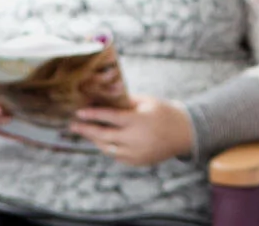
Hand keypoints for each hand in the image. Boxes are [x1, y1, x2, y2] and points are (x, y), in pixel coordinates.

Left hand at [71, 95, 194, 165]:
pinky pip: (116, 155)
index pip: (110, 118)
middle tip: (73, 124)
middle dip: (86, 130)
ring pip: (107, 148)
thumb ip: (126, 101)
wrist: (185, 133)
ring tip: (86, 131)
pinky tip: (102, 140)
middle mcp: (135, 139)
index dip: (93, 114)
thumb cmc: (164, 112)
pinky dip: (108, 147)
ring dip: (95, 140)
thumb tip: (105, 97)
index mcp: (138, 121)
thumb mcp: (147, 101)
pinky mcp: (137, 162)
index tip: (78, 112)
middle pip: (103, 136)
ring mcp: (135, 153)